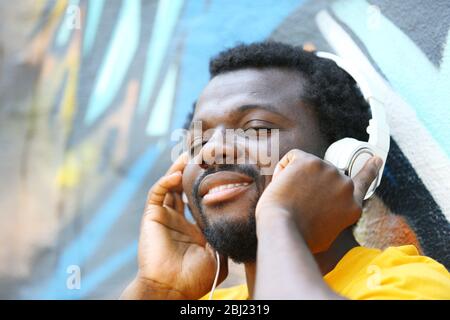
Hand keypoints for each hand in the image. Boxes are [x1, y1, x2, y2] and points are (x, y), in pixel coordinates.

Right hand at [121, 153, 227, 299]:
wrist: (173, 289)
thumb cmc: (196, 277)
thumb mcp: (219, 254)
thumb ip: (224, 235)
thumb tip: (239, 221)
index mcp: (194, 228)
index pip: (200, 199)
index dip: (209, 184)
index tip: (222, 170)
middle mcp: (179, 219)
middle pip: (184, 188)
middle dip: (192, 172)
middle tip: (204, 155)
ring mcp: (165, 216)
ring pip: (170, 185)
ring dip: (178, 169)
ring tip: (190, 155)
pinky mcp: (152, 216)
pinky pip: (157, 193)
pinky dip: (166, 181)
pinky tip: (178, 174)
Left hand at [255, 149, 381, 252]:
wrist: (284, 229)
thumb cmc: (299, 237)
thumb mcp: (327, 236)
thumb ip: (334, 218)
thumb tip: (325, 213)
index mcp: (352, 206)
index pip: (364, 182)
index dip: (369, 170)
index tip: (375, 159)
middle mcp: (345, 186)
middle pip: (324, 176)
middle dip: (310, 185)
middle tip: (297, 204)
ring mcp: (329, 171)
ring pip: (307, 167)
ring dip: (295, 179)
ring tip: (290, 200)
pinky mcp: (310, 161)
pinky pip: (293, 158)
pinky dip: (283, 169)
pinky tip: (283, 185)